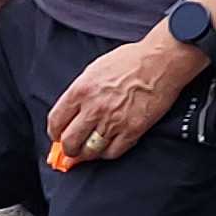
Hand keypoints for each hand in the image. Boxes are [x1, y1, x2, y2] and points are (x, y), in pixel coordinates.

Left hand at [42, 32, 208, 166]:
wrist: (160, 61)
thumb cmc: (130, 61)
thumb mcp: (95, 69)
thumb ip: (80, 92)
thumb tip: (71, 112)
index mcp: (80, 90)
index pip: (56, 121)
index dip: (55, 133)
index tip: (58, 136)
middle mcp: (94, 108)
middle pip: (70, 141)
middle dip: (68, 149)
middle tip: (71, 149)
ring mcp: (113, 121)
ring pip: (90, 151)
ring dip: (87, 154)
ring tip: (88, 150)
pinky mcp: (132, 130)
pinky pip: (112, 152)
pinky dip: (107, 153)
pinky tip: (108, 147)